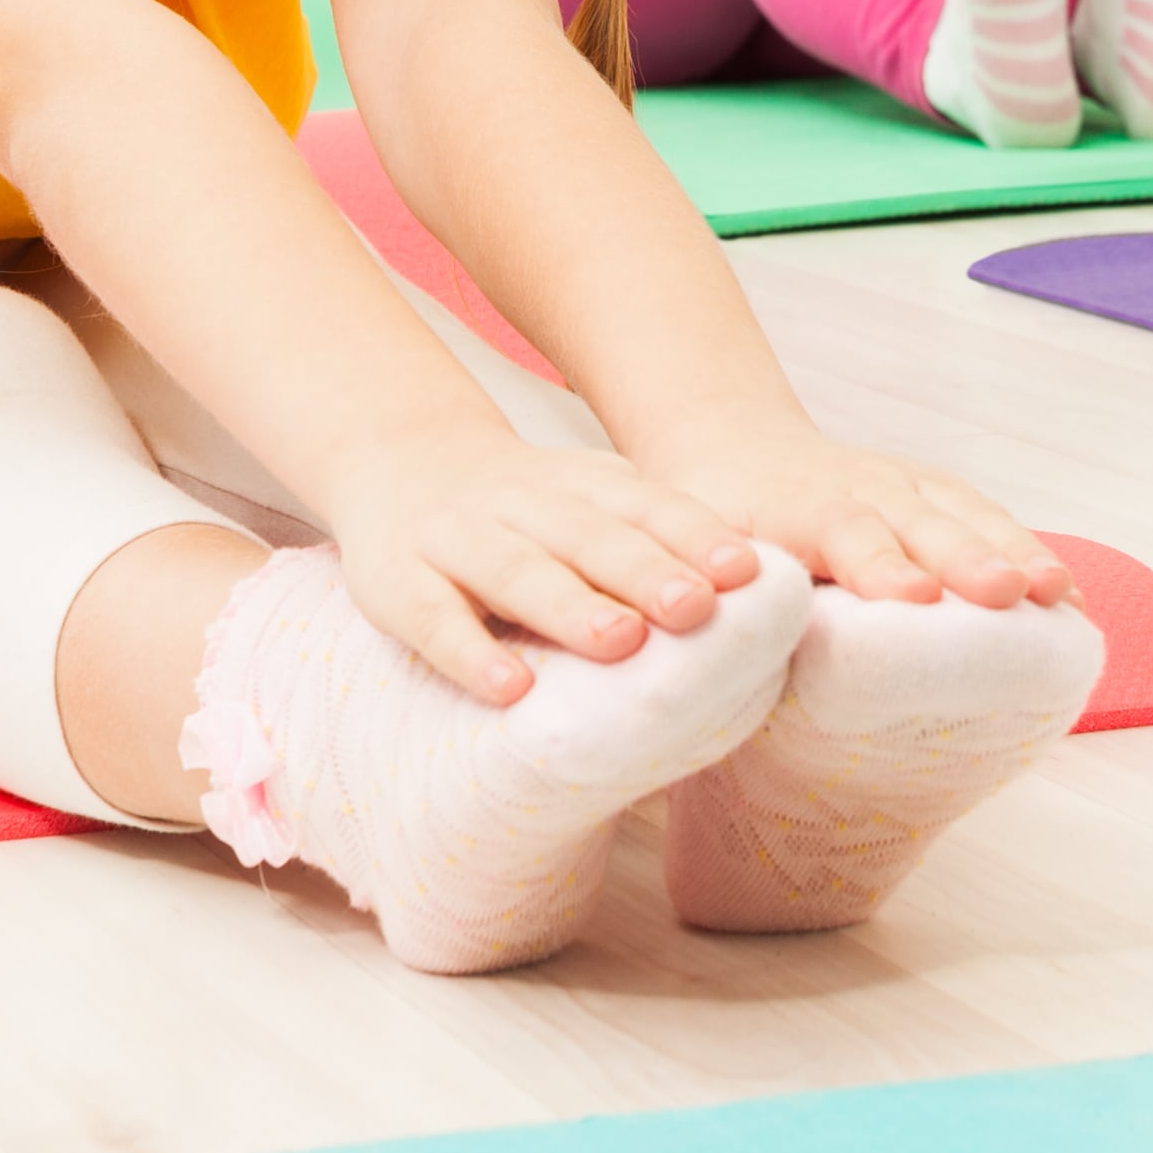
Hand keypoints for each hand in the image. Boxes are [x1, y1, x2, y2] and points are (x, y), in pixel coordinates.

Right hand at [315, 431, 762, 704]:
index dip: (694, 535)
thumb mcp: (586, 502)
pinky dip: (471, 655)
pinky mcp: (397, 584)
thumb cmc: (522, 508)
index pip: (645, 505)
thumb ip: (650, 539)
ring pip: (517, 572)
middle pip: (590, 537)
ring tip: (620, 643)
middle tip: (696, 609)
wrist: (398, 459)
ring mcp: (456, 540)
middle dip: (645, 571)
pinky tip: (510, 693)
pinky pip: (434, 620)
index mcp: (580, 485)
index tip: (745, 571)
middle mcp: (522, 504)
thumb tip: (755, 601)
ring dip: (570, 608)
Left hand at [641, 415, 1073, 607]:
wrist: (739, 447)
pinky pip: (991, 520)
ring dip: (1016, 553)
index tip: (917, 597)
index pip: (846, 531)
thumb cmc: (718, 517)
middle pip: (924, 522)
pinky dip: (1031, 553)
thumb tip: (726, 623)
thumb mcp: (699, 540)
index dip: (882, 564)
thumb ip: (722, 577)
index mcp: (803, 504)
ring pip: (969, 515)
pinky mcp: (940, 495)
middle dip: (969, 558)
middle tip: (1009, 593)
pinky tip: (1067, 598)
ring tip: (1059, 596)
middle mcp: (866, 488)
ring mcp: (910, 486)